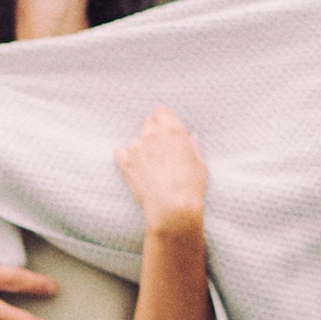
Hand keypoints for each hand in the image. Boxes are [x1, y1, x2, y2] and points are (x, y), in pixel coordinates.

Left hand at [115, 102, 207, 232]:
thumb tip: (189, 138)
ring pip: (136, 140)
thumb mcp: (200, 164)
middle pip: (147, 122)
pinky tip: (133, 168)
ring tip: (149, 165)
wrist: (172, 207)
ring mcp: (137, 147)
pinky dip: (125, 157)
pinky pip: (120, 151)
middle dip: (152, 131)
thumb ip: (193, 147)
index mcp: (173, 131)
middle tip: (158, 147)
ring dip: (141, 147)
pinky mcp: (126, 162)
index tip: (164, 126)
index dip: (163, 118)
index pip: (161, 111)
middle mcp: (153, 134)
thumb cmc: (191, 187)